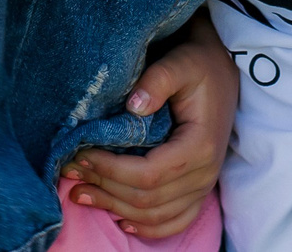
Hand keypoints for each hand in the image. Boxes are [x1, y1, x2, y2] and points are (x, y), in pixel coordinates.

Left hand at [64, 13, 236, 236]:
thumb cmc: (198, 65)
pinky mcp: (197, 190)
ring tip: (81, 193)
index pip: (148, 175)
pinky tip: (120, 219)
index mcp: (199, 147)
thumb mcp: (180, 62)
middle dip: (104, 189)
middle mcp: (204, 174)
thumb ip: (157, 80)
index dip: (110, 170)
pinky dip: (147, 227)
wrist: (221, 71)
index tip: (82, 154)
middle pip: (147, 200)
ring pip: (156, 216)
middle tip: (70, 172)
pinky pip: (174, 222)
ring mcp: (203, 186)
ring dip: (115, 209)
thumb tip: (133, 106)